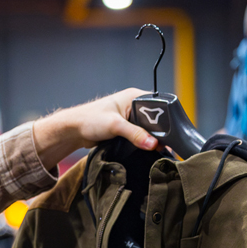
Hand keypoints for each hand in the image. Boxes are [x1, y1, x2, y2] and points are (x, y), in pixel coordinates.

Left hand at [32, 89, 157, 171]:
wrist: (74, 130)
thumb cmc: (90, 120)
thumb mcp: (115, 126)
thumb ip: (135, 134)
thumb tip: (154, 144)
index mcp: (135, 96)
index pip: (158, 105)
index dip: (166, 119)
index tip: (172, 134)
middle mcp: (134, 105)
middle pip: (155, 119)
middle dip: (159, 132)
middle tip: (165, 146)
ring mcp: (130, 118)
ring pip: (148, 129)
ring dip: (150, 139)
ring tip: (158, 150)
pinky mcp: (126, 129)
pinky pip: (140, 136)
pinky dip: (143, 143)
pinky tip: (148, 151)